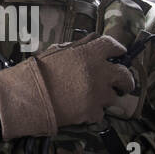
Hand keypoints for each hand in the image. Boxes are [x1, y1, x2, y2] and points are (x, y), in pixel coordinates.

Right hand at [0, 33, 135, 139]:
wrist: (28, 97)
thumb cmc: (38, 72)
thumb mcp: (57, 51)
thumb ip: (79, 46)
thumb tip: (94, 40)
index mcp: (89, 53)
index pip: (113, 46)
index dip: (118, 49)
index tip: (120, 53)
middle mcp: (99, 73)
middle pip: (125, 75)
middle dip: (126, 80)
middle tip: (123, 83)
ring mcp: (97, 94)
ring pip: (114, 96)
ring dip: (107, 96)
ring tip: (94, 98)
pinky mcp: (92, 112)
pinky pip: (101, 113)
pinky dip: (94, 112)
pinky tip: (82, 109)